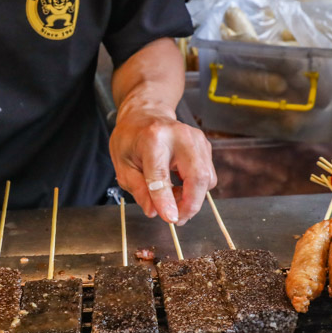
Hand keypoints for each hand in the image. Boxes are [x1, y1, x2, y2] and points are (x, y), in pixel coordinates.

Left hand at [109, 101, 215, 224]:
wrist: (146, 114)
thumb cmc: (131, 139)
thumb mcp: (123, 165)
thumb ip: (138, 189)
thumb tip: (154, 212)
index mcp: (153, 138)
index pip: (161, 174)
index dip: (165, 199)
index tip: (170, 218)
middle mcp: (180, 136)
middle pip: (197, 176)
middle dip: (190, 204)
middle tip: (176, 218)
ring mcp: (197, 139)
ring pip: (207, 179)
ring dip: (192, 197)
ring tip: (171, 197)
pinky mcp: (206, 146)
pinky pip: (208, 176)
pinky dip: (195, 188)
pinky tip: (179, 186)